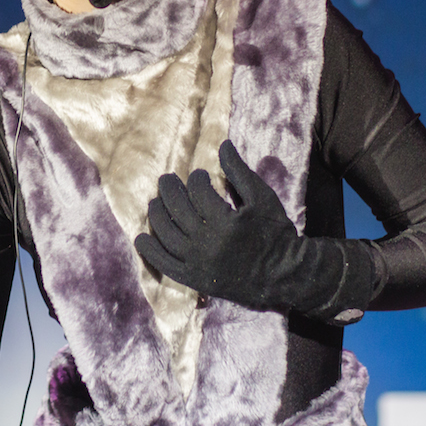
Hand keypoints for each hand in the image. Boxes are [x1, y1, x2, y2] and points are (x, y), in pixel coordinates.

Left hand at [133, 140, 372, 322]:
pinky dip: (150, 251)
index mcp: (226, 223)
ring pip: (166, 235)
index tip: (199, 176)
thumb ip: (239, 172)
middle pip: (177, 211)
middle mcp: (208, 245)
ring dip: (156, 215)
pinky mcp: (195, 281)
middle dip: (169, 190)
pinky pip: (165, 265)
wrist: (284, 274)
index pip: (198, 193)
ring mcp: (199, 265)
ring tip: (155, 202)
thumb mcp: (262, 198)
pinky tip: (141, 238)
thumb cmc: (275, 232)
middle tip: (167, 180)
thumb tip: (222, 144)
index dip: (195, 180)